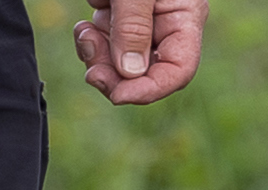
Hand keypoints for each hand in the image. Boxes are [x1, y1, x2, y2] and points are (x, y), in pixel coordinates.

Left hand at [74, 0, 204, 105]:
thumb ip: (134, 27)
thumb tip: (130, 73)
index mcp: (184, 15)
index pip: (178, 71)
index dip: (149, 90)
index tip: (118, 96)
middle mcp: (166, 23)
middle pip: (145, 73)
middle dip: (115, 77)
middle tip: (93, 72)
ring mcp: (141, 22)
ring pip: (119, 62)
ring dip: (97, 58)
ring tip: (84, 32)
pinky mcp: (117, 16)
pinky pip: (103, 44)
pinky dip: (90, 43)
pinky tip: (82, 28)